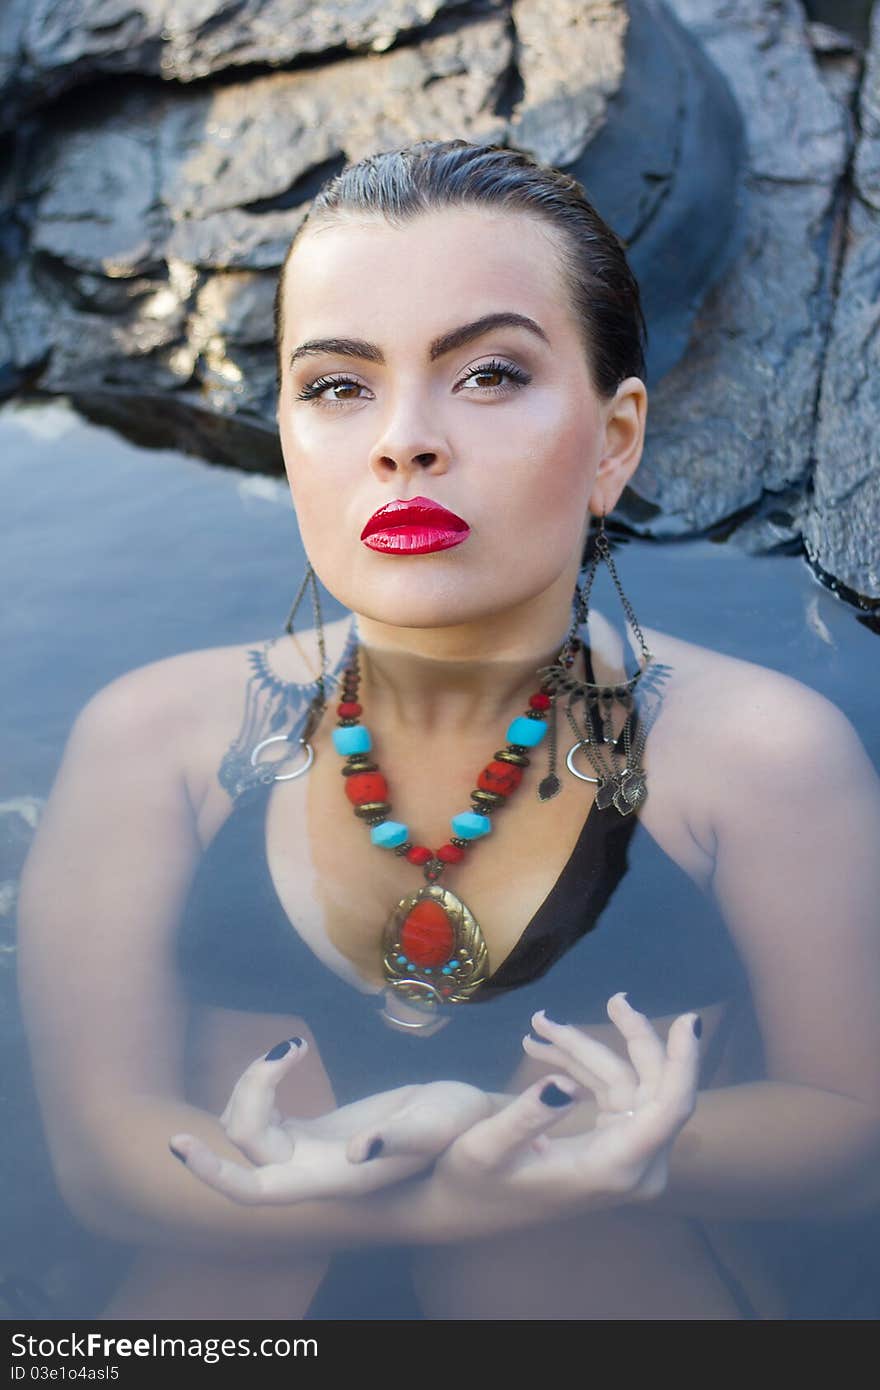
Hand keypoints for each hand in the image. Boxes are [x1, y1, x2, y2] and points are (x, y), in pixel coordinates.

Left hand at [168, 1036, 493, 1204]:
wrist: (471, 1124)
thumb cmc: (461, 1126)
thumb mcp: (438, 1124)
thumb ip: (399, 1139)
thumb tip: (358, 1153)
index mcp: (334, 1180)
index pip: (256, 1193)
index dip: (215, 1174)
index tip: (179, 1144)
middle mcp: (313, 1172)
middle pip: (244, 1146)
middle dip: (237, 1102)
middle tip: (274, 1055)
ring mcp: (309, 1152)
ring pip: (250, 1126)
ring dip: (255, 1084)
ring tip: (293, 1049)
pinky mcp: (313, 1131)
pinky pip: (267, 1111)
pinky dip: (267, 1081)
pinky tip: (293, 1052)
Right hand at [370, 994, 701, 1241]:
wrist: (467, 1206)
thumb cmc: (472, 1181)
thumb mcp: (487, 1148)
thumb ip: (526, 1118)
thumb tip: (563, 1084)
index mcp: (612, 1168)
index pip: (669, 1110)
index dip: (684, 1062)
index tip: (690, 1019)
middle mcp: (632, 1167)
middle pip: (654, 1087)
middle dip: (631, 1038)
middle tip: (612, 999)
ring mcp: (626, 1158)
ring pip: (630, 1083)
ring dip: (589, 1050)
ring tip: (540, 1024)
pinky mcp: (615, 1146)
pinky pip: (614, 1093)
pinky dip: (583, 1066)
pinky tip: (544, 1046)